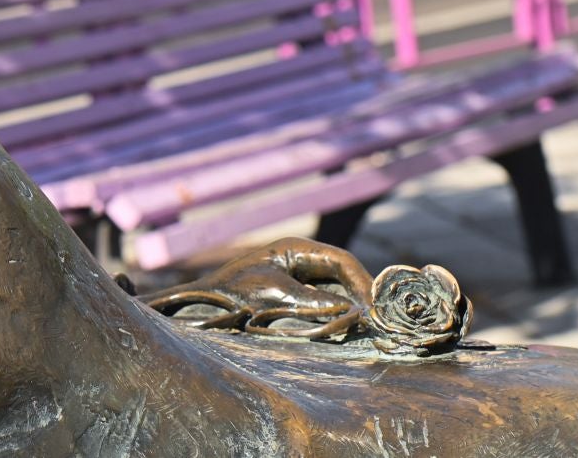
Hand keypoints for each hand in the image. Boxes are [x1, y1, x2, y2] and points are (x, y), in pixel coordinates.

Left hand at [138, 237, 372, 339]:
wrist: (202, 305)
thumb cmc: (234, 293)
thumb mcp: (277, 295)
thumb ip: (316, 301)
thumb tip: (353, 310)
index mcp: (296, 248)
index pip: (342, 261)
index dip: (364, 283)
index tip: (375, 309)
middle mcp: (300, 258)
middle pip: (343, 274)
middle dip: (360, 295)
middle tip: (375, 322)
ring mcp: (297, 275)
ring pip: (335, 288)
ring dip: (349, 306)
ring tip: (363, 328)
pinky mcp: (292, 294)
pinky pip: (322, 301)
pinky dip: (335, 313)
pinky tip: (342, 328)